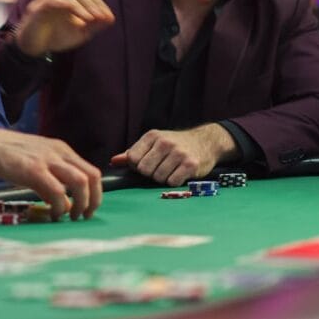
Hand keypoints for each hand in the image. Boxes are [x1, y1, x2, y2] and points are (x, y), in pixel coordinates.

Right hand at [0, 126, 101, 220]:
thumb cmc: (6, 155)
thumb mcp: (34, 161)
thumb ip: (49, 178)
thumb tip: (61, 202)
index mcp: (61, 149)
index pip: (90, 171)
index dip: (95, 193)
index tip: (87, 208)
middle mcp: (59, 152)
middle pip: (92, 176)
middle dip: (93, 201)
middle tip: (84, 216)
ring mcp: (47, 160)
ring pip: (81, 183)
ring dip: (81, 204)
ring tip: (71, 216)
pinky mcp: (33, 170)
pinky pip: (57, 191)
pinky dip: (59, 206)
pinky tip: (52, 213)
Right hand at [13, 0, 114, 55]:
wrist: (35, 47)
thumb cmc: (57, 36)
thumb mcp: (80, 33)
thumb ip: (94, 26)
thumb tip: (111, 18)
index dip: (100, 4)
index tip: (108, 18)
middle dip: (92, 6)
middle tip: (101, 18)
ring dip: (81, 7)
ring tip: (89, 19)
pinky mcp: (38, 5)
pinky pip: (52, 0)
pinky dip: (65, 6)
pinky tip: (75, 17)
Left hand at [110, 124, 236, 186]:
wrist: (205, 141)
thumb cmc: (174, 145)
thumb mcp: (153, 143)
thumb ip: (132, 153)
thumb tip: (113, 162)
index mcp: (152, 136)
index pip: (132, 158)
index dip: (137, 166)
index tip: (146, 164)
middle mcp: (165, 143)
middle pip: (144, 170)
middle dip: (150, 173)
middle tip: (160, 168)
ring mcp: (179, 153)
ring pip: (158, 177)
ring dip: (163, 178)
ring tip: (170, 170)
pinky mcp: (191, 164)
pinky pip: (173, 182)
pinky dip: (174, 181)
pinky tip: (179, 174)